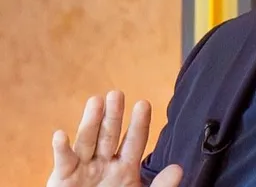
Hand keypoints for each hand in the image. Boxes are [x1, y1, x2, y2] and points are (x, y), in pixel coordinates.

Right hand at [47, 91, 181, 186]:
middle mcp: (104, 163)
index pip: (135, 141)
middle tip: (116, 94)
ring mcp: (83, 169)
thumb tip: (178, 169)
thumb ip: (160, 186)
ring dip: (90, 122)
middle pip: (110, 135)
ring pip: (88, 142)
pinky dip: (61, 149)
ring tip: (95, 101)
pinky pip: (63, 162)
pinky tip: (61, 135)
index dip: (139, 123)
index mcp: (126, 167)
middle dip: (113, 115)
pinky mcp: (63, 178)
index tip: (143, 103)